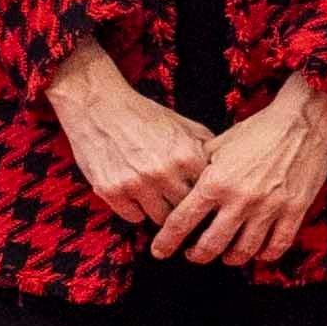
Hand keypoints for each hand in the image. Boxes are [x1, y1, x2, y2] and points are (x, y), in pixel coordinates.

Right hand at [45, 40, 212, 228]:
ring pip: (160, 219)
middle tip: (179, 204)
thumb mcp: (185, 126)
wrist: (99, 106)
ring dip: (161, 212)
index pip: (208, 194)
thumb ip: (208, 149)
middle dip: (184, 208)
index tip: (203, 201)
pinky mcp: (111, 191)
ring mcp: (136, 184)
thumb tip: (227, 172)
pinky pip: (133, 217)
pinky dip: (136, 210)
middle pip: (186, 210)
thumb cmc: (145, 116)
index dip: (206, 198)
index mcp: (187, 156)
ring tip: (158, 199)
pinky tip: (136, 196)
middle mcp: (164, 172)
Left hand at [153, 74, 326, 266]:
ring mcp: (269, 208)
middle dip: (197, 255)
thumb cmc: (260, 129)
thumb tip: (185, 185)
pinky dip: (265, 254)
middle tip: (192, 255)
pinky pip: (278, 244)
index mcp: (216, 182)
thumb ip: (201, 168)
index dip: (167, 241)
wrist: (303, 121)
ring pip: (244, 250)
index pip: (182, 221)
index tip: (159, 250)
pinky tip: (258, 252)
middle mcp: (240, 200)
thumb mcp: (220, 144)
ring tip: (224, 256)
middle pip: (211, 244)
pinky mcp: (294, 210)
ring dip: (230, 258)